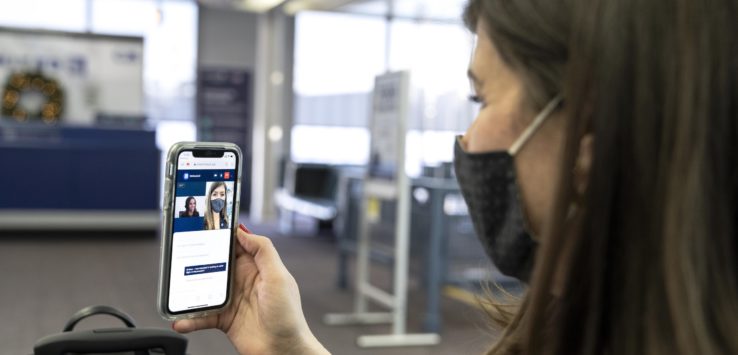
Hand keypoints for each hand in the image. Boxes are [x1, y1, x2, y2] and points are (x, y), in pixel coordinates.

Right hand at [172, 225, 328, 354]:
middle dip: (199, 258)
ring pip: (204, 289)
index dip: (222, 235)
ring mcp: (232, 300)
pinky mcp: (224, 319)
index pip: (237, 244)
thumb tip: (243, 231)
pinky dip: (190, 318)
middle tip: (181, 253)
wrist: (283, 350)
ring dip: (189, 289)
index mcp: (257, 267)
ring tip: (174, 288)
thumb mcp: (279, 277)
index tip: (205, 226)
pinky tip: (180, 320)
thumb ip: (263, 251)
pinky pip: (202, 316)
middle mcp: (243, 281)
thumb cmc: (288, 315)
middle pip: (216, 264)